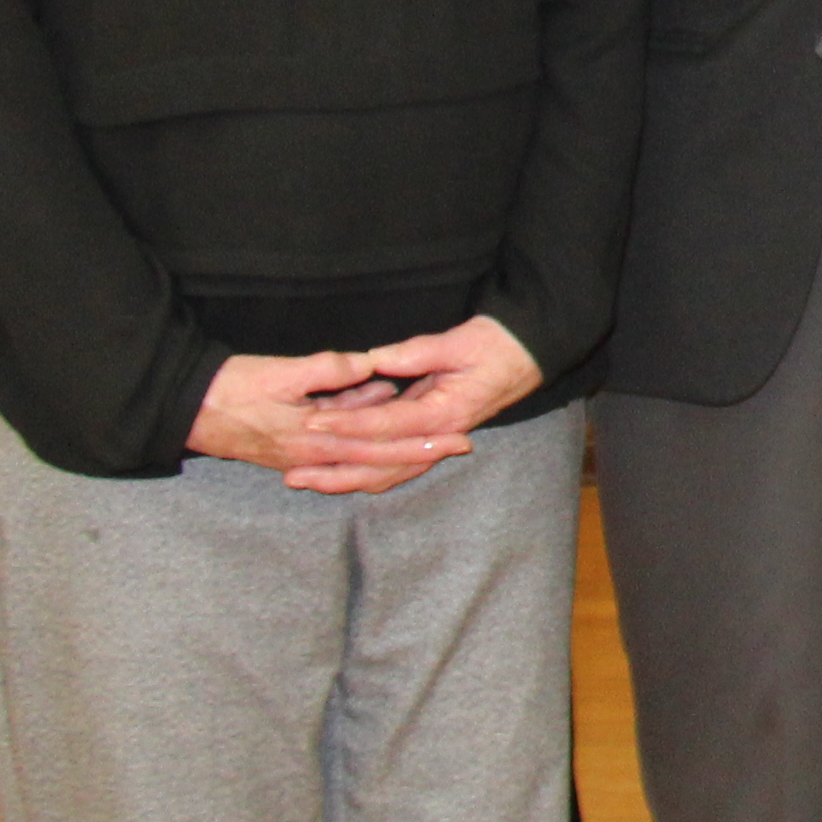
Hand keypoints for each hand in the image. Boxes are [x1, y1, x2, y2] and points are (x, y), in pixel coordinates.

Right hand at [191, 348, 448, 492]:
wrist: (185, 408)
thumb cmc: (232, 387)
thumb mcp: (283, 372)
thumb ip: (330, 370)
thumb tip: (371, 365)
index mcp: (315, 439)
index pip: (379, 446)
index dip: (418, 442)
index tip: (455, 437)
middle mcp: (312, 456)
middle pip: (376, 461)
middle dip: (418, 453)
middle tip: (458, 445)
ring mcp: (299, 457)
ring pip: (358, 460)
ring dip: (393, 453)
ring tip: (431, 443)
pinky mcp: (289, 450)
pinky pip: (337, 456)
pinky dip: (363, 449)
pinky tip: (378, 431)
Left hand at [258, 315, 545, 493]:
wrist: (528, 354)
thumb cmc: (497, 344)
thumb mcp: (460, 341)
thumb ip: (417, 352)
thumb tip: (374, 359)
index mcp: (445, 413)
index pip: (387, 426)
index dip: (347, 426)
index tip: (312, 423)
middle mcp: (439, 436)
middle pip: (380, 465)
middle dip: (334, 469)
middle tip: (293, 472)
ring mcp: (435, 442)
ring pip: (385, 474)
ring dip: (344, 480)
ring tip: (304, 480)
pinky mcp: (429, 439)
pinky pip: (393, 466)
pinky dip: (363, 473)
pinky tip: (334, 472)